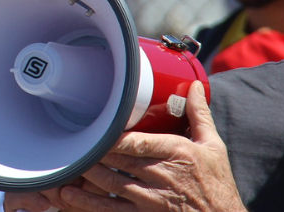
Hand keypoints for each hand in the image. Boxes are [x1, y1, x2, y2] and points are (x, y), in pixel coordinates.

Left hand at [7, 82, 245, 211]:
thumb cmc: (217, 184)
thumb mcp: (213, 146)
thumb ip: (198, 114)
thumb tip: (191, 84)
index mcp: (177, 153)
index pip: (137, 142)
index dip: (112, 136)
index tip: (96, 127)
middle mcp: (162, 176)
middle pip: (118, 160)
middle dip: (95, 151)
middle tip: (73, 140)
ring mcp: (151, 199)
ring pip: (110, 184)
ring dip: (86, 174)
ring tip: (66, 164)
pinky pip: (111, 210)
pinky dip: (89, 203)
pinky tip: (70, 196)